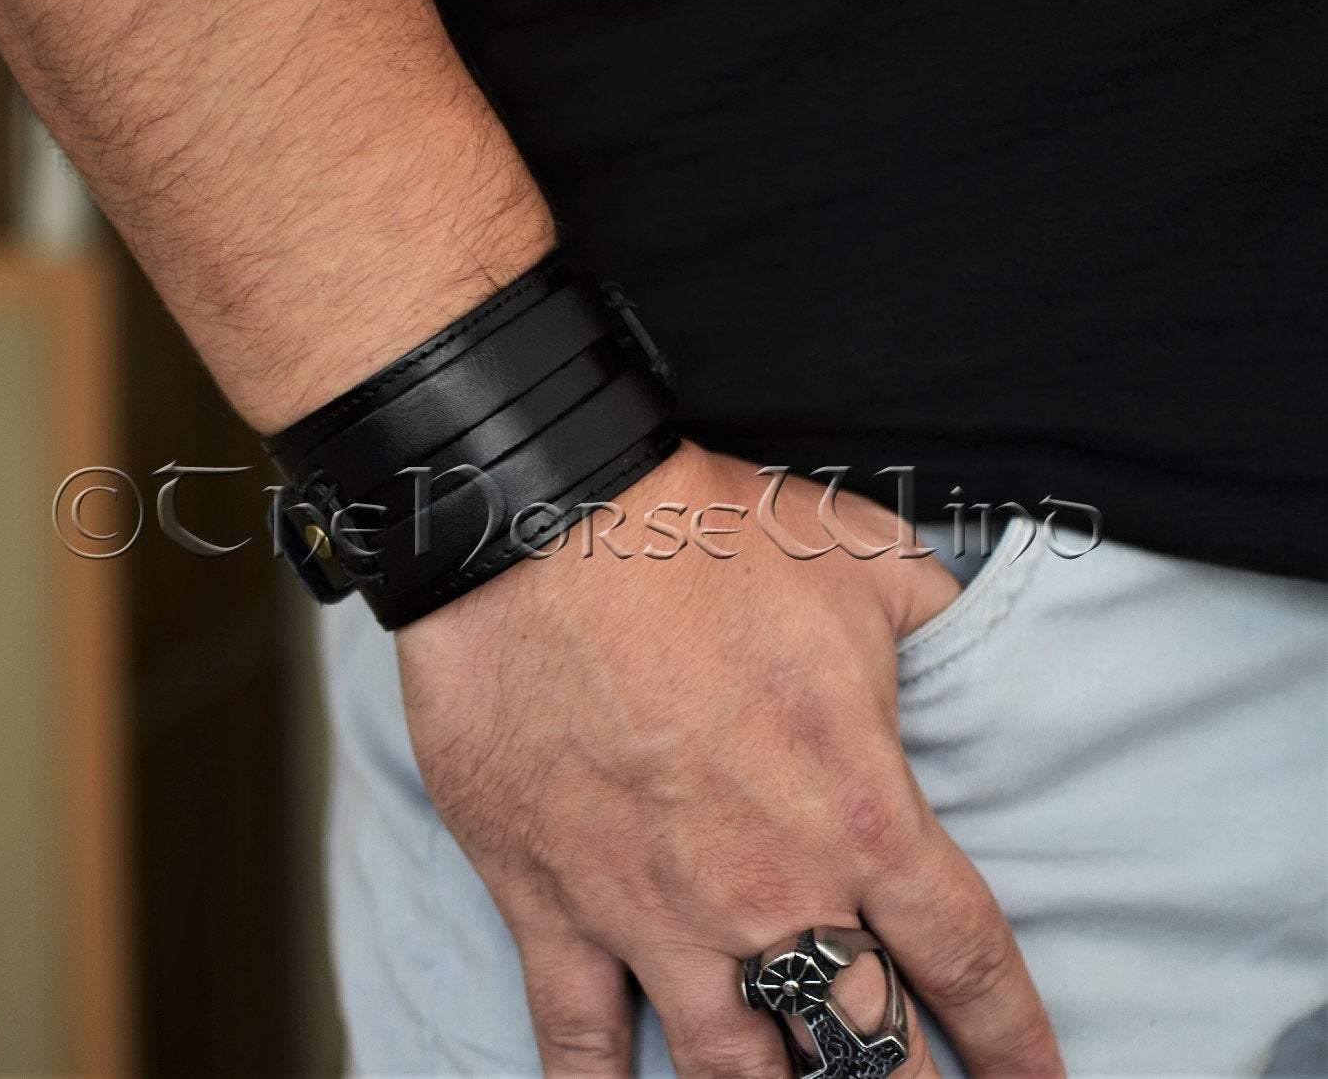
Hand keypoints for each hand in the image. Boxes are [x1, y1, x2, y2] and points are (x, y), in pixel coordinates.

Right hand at [396, 441, 1062, 1075]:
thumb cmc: (700, 537)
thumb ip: (934, 616)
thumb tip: (963, 634)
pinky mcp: (553, 909)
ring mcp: (654, 915)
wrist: (537, 528)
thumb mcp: (860, 556)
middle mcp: (770, 891)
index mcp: (861, 812)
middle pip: (864, 1047)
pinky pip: (581, 1044)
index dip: (1014, 1040)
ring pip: (735, 1076)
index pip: (966, 961)